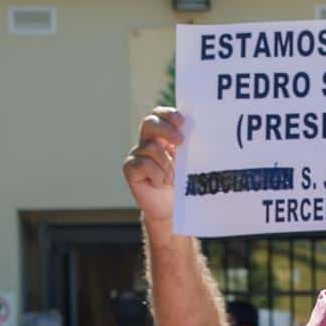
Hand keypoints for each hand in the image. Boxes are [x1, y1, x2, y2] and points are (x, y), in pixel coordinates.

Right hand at [122, 108, 182, 229]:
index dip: (168, 114)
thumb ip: (188, 147)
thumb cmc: (182, 185)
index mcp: (162, 136)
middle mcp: (147, 142)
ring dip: (166, 165)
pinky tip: (160, 184)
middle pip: (150, 123)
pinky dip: (157, 175)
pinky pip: (143, 164)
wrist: (171, 210)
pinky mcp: (130, 169)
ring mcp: (137, 155)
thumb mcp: (188, 163)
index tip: (181, 121)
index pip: (160, 115)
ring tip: (172, 178)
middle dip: (165, 129)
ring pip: (151, 148)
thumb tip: (195, 132)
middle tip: (180, 141)